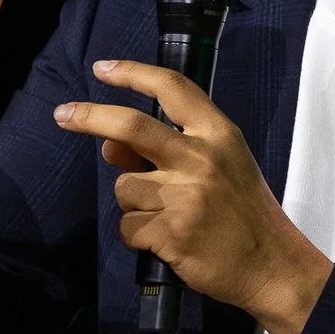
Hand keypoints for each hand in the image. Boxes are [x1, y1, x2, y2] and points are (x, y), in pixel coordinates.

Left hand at [54, 59, 332, 333]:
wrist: (272, 265)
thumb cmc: (244, 213)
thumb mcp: (220, 167)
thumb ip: (169, 150)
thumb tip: (109, 146)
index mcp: (218, 134)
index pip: (171, 88)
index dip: (132, 74)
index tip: (102, 68)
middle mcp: (200, 158)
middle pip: (131, 126)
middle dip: (90, 116)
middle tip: (62, 114)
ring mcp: (185, 196)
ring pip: (125, 187)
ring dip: (133, 204)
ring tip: (167, 218)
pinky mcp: (171, 233)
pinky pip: (128, 227)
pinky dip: (139, 236)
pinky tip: (167, 241)